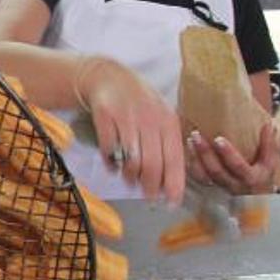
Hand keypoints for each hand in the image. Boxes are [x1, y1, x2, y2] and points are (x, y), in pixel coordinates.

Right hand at [77, 58, 184, 204]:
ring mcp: (126, 117)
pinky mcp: (105, 115)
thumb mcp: (159, 118)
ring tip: (129, 179)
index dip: (173, 185)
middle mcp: (149, 119)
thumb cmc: (138, 103)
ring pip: (131, 159)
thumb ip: (166, 146)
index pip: (175, 160)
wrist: (108, 76)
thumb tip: (168, 183)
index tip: (171, 203)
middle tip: (147, 196)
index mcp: (168, 121)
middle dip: (150, 186)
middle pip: (153, 164)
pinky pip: (109, 148)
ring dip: (130, 175)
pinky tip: (113, 166)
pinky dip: (111, 163)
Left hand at [187, 121, 279, 194]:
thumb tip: (269, 125)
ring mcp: (222, 187)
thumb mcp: (270, 159)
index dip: (227, 153)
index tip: (218, 139)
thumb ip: (269, 143)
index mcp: (252, 179)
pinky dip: (191, 164)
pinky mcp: (212, 186)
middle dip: (205, 152)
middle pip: (216, 171)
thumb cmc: (263, 171)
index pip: (238, 166)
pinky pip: (198, 178)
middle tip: (196, 135)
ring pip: (204, 176)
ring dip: (195, 158)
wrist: (258, 189)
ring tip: (190, 140)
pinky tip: (188, 150)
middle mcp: (235, 186)